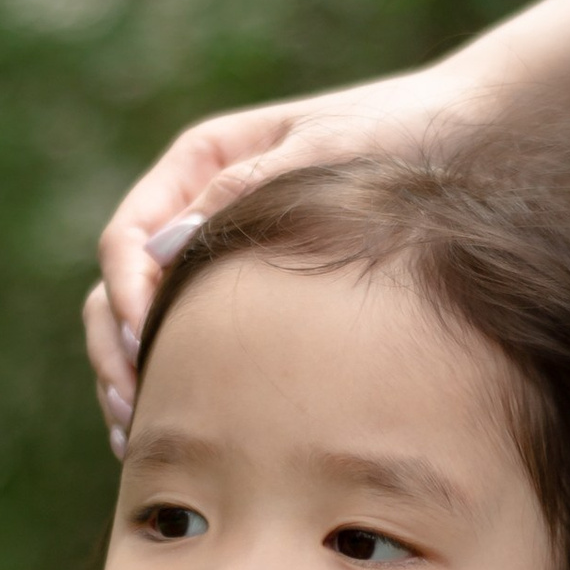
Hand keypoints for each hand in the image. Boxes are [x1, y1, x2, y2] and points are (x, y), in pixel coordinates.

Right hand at [85, 60, 499, 446]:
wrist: (456, 134)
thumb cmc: (390, 136)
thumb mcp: (321, 153)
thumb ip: (243, 192)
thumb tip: (161, 251)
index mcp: (200, 161)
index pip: (129, 236)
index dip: (126, 295)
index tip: (146, 344)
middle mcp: (195, 207)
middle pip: (118, 286)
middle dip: (113, 348)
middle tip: (133, 406)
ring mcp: (216, 255)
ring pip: (138, 320)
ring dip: (127, 375)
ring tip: (135, 435)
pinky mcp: (243, 293)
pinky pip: (187, 339)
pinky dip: (168, 383)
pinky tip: (165, 433)